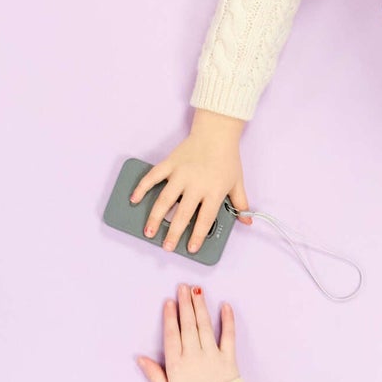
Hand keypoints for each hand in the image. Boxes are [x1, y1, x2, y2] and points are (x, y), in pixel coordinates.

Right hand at [131, 109, 251, 253]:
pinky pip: (153, 177)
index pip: (205, 218)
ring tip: (148, 232)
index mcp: (214, 191)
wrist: (217, 132)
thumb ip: (241, 203)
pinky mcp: (169, 163)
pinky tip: (134, 199)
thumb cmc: (227, 158)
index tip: (191, 249)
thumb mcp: (237, 182)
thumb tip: (247, 220)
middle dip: (173, 233)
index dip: (198, 235)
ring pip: (165, 199)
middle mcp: (196, 184)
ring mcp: (180, 174)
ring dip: (155, 217)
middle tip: (166, 247)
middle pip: (183, 214)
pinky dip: (142, 187)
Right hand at [137, 284, 240, 381]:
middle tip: (183, 287)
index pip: (172, 335)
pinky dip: (228, 320)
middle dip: (185, 304)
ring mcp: (213, 356)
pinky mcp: (230, 359)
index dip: (170, 317)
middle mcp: (194, 356)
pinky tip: (225, 306)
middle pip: (188, 325)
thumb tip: (140, 358)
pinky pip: (229, 336)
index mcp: (177, 365)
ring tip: (197, 291)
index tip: (169, 301)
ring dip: (201, 307)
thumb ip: (154, 375)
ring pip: (205, 326)